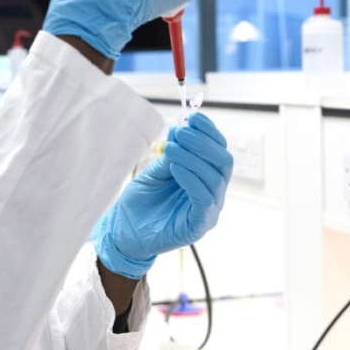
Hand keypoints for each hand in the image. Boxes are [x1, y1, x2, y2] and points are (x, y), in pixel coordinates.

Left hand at [93, 112, 232, 278]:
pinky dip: (191, 177)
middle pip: (223, 161)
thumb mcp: (155, 171)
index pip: (219, 150)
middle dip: (203, 142)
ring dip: (193, 157)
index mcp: (206, 178)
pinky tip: (175, 167)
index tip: (193, 116)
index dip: (209, 131)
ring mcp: (209, 210)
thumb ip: (171, 154)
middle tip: (181, 132)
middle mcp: (213, 193)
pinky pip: (204, 197)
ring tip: (170, 148)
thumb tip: (181, 128)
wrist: (125, 233)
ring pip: (215, 177)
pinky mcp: (199, 225)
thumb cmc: (141, 203)